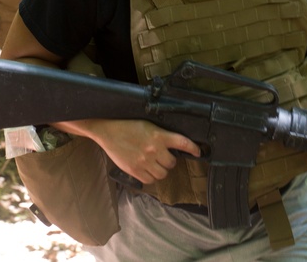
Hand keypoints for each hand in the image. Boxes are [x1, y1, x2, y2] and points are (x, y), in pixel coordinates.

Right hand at [86, 119, 200, 184]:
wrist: (108, 131)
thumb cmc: (127, 126)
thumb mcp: (148, 126)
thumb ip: (160, 136)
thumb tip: (172, 146)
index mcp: (159, 135)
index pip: (183, 143)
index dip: (193, 148)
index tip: (198, 152)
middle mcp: (154, 149)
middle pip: (172, 163)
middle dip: (169, 161)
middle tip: (162, 157)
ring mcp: (144, 161)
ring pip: (162, 174)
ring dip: (160, 170)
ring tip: (153, 164)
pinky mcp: (135, 170)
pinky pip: (149, 180)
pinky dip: (149, 177)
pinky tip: (145, 169)